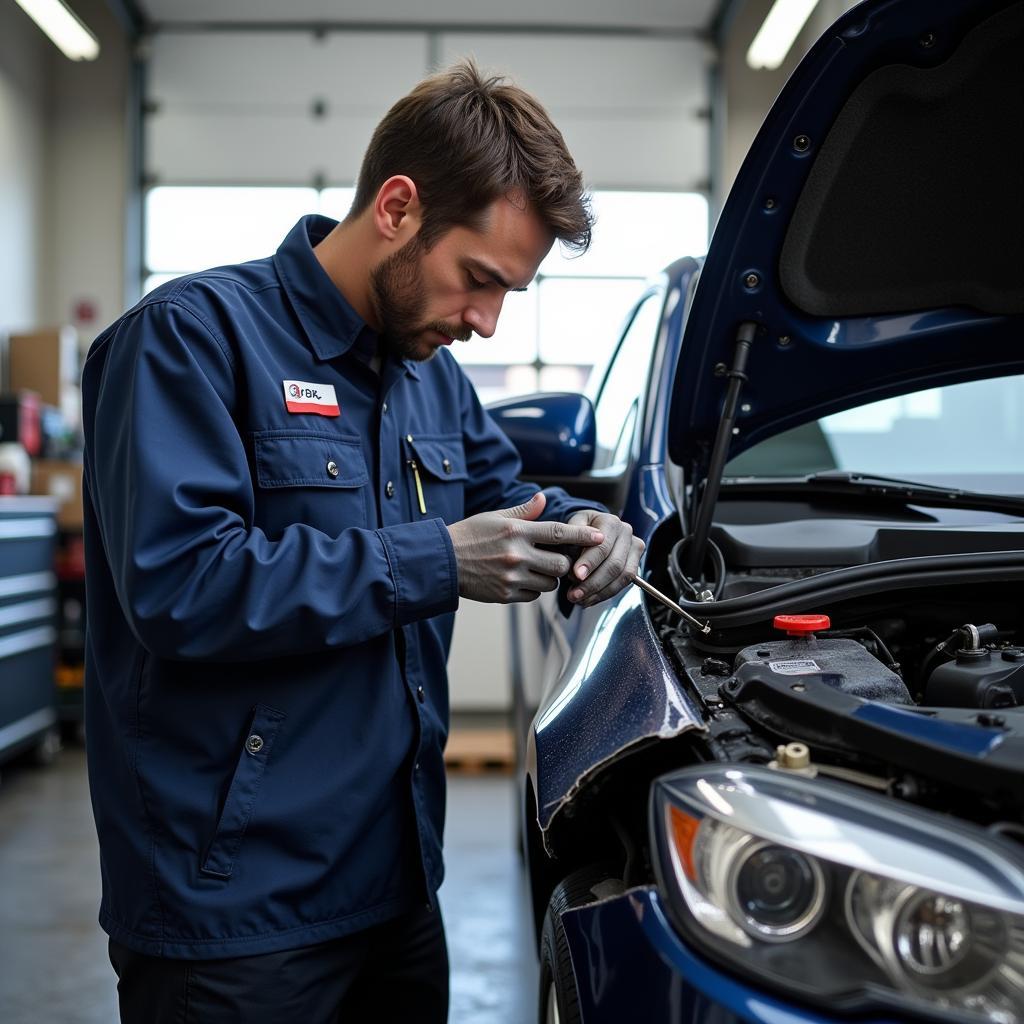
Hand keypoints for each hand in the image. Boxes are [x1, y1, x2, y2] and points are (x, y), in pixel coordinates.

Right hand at [447, 492, 603, 603]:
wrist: (442, 562)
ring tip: (536, 569)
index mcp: (516, 531)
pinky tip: (521, 580)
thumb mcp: (495, 517)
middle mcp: (517, 554)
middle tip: (557, 559)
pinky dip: (533, 590)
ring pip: (550, 584)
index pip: (559, 533)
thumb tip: (543, 498)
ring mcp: (511, 577)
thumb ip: (523, 512)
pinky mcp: (505, 596)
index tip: (600, 536)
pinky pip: (533, 596)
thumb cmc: (469, 535)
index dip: (583, 536)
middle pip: (561, 564)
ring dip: (549, 578)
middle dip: (564, 563)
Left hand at [564, 510, 644, 606]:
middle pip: (614, 564)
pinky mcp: (635, 563)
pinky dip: (605, 594)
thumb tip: (571, 561)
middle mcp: (626, 533)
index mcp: (610, 522)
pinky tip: (589, 600)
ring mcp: (634, 548)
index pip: (602, 546)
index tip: (576, 575)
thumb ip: (570, 542)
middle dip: (593, 583)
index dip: (589, 563)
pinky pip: (624, 583)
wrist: (589, 531)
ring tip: (579, 600)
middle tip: (574, 594)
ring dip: (599, 592)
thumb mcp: (569, 528)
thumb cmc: (578, 530)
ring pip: (623, 576)